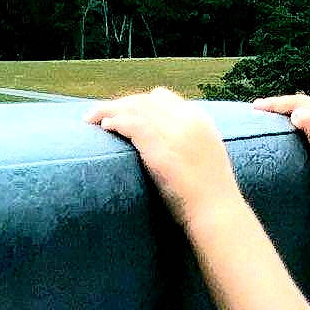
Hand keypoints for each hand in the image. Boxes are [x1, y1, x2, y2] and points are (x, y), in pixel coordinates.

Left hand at [84, 88, 240, 226]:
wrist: (217, 211)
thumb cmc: (210, 195)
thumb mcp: (207, 158)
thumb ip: (190, 142)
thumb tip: (165, 143)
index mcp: (201, 120)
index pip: (164, 98)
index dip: (140, 103)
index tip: (124, 112)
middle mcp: (188, 120)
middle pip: (145, 100)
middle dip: (121, 104)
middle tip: (101, 114)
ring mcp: (175, 132)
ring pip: (134, 108)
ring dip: (110, 110)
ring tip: (93, 118)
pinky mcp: (160, 147)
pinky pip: (131, 124)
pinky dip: (115, 121)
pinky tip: (104, 127)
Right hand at [252, 95, 309, 198]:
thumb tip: (296, 112)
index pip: (301, 102)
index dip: (277, 104)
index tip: (255, 107)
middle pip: (307, 104)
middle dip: (283, 104)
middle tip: (260, 108)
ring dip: (292, 111)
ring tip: (274, 115)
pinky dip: (303, 121)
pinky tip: (296, 128)